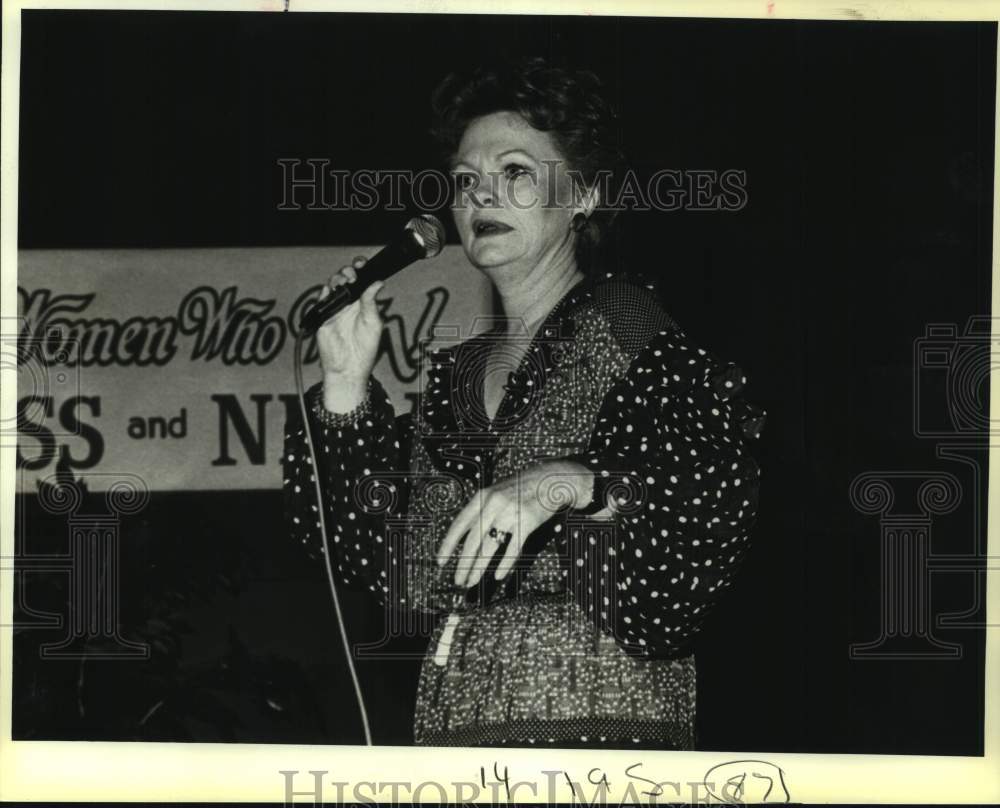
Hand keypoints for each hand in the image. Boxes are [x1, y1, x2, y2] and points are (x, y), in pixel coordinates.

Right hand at [315, 257, 384, 407]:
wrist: (348, 367)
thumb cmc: (365, 349)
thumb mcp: (373, 323)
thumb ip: (371, 302)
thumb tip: (377, 283)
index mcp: (363, 302)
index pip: (361, 280)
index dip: (361, 269)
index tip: (362, 263)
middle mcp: (349, 303)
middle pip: (345, 278)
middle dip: (348, 270)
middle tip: (352, 275)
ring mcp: (335, 308)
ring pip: (332, 285)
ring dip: (337, 278)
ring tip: (344, 281)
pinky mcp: (323, 316)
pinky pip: (321, 299)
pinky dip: (325, 292)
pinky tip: (331, 291)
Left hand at [436, 460, 593, 587]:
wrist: (551, 479)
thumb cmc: (520, 489)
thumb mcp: (495, 493)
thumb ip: (480, 511)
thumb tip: (463, 539)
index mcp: (482, 497)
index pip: (459, 524)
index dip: (448, 544)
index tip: (440, 561)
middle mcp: (493, 504)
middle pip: (473, 540)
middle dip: (463, 563)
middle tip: (458, 580)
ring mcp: (511, 512)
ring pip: (490, 547)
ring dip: (479, 568)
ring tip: (471, 581)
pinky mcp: (528, 521)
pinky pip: (513, 547)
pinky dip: (505, 564)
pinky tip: (498, 576)